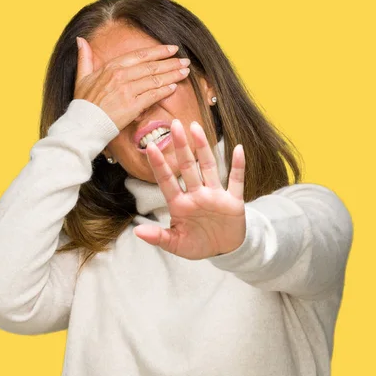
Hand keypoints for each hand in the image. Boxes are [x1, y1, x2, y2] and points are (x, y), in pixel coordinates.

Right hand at [73, 37, 190, 130]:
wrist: (83, 125)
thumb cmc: (83, 104)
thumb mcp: (82, 77)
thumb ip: (85, 58)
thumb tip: (81, 40)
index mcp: (111, 67)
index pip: (140, 55)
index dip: (158, 51)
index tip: (172, 49)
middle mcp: (121, 76)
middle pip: (152, 66)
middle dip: (171, 62)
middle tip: (185, 61)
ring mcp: (127, 90)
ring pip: (155, 79)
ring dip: (172, 75)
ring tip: (184, 72)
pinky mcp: (132, 105)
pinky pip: (153, 95)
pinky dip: (164, 91)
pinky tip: (174, 88)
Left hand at [133, 118, 246, 259]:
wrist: (224, 251)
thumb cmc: (197, 244)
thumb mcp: (176, 244)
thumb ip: (159, 237)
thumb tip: (137, 232)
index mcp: (180, 205)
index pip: (167, 181)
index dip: (159, 165)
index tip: (150, 147)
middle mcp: (196, 195)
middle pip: (187, 167)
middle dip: (181, 147)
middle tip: (174, 124)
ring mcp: (215, 195)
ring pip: (208, 167)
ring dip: (203, 148)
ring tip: (196, 128)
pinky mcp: (233, 201)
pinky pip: (236, 180)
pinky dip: (238, 165)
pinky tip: (237, 148)